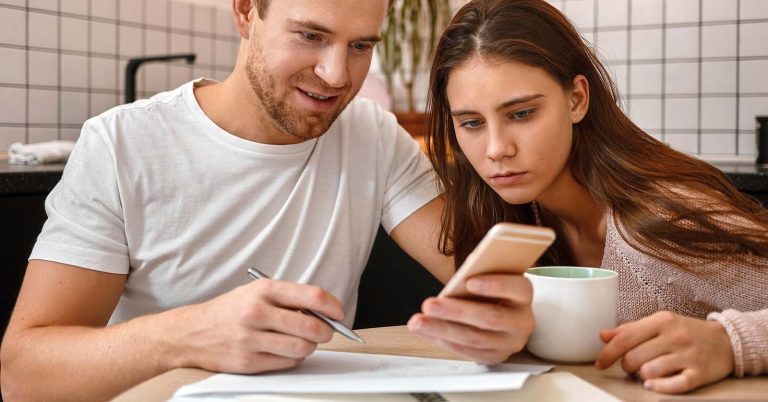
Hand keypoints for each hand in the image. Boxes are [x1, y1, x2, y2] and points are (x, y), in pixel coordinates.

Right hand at [176, 279, 341, 373]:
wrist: (192, 332)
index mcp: (263, 289)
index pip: (312, 296)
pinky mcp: (248, 361)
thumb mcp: (257, 292)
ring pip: (302, 348)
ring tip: (303, 341)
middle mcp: (257, 312)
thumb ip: (290, 299)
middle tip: (325, 332)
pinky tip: (285, 351)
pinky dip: (294, 358)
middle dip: (326, 331)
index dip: (332, 306)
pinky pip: (287, 363)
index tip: (339, 313)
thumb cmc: (231, 310)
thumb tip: (324, 312)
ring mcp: (251, 338)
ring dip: (310, 347)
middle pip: (311, 326)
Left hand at [407, 273, 533, 364]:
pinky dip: (447, 341)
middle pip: (490, 317)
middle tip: (429, 305)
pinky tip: (430, 332)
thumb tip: (457, 280)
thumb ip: (478, 276)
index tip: (469, 281)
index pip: (517, 288)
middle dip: (456, 312)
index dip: (495, 285)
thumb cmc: (491, 290)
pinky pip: (469, 352)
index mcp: (523, 296)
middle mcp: (522, 322)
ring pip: (475, 338)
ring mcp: (509, 343)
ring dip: (443, 329)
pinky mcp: (495, 357)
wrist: (502, 312)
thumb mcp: (490, 277)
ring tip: (419, 322)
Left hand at [595, 311, 733, 393]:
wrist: (727, 341)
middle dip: (626, 366)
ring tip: (646, 372)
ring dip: (641, 376)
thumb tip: (602, 335)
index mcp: (661, 321)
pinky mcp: (700, 373)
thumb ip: (630, 329)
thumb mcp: (658, 323)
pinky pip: (674, 385)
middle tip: (631, 366)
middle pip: (634, 357)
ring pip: (650, 371)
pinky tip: (652, 385)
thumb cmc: (684, 332)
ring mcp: (688, 355)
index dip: (608, 353)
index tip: (600, 363)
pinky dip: (659, 387)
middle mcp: (674, 336)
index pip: (625, 337)